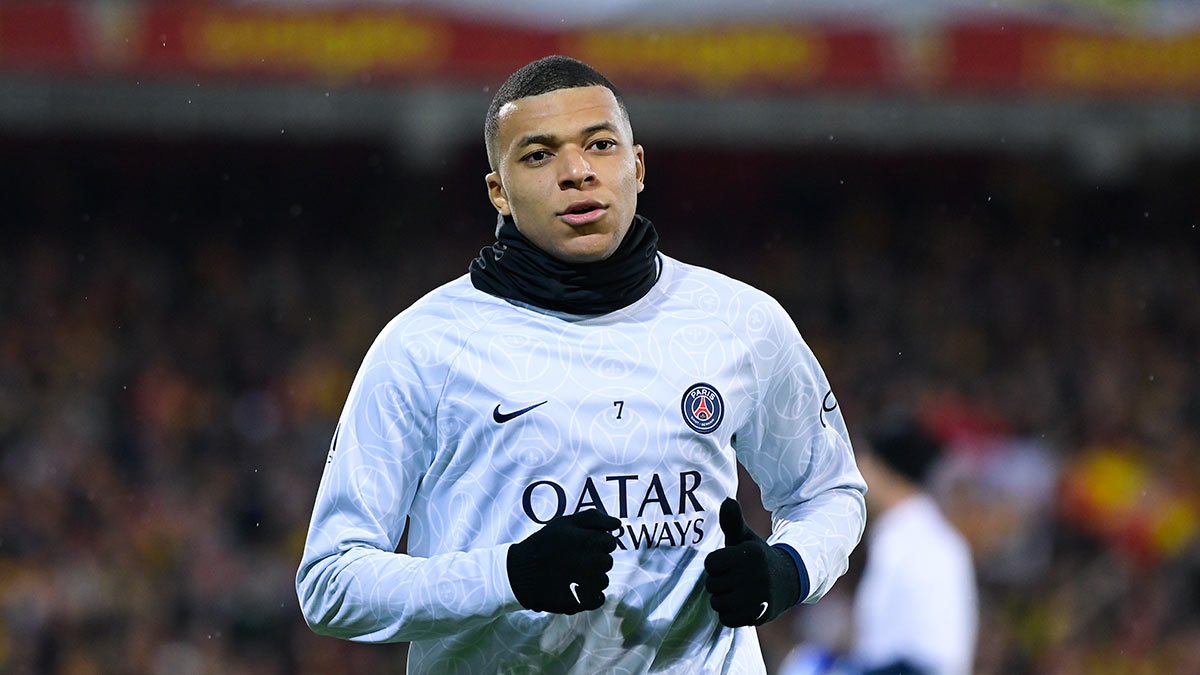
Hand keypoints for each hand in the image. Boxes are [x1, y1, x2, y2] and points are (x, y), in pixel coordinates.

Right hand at [507, 509, 620, 613]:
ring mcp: (588, 584)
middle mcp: (593, 562)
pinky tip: (573, 588)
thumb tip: (618, 524)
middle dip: (595, 560)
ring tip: (570, 574)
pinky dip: (589, 595)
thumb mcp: (566, 523)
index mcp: (591, 541)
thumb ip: (595, 518)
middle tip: (573, 560)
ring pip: (604, 581)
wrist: (520, 573)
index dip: (596, 543)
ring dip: (591, 578)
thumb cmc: (544, 544)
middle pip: (608, 562)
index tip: (580, 546)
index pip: (610, 543)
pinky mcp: (582, 602)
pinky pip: (598, 598)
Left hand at [704, 498, 800, 626]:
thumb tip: (726, 500)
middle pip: (712, 585)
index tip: (728, 562)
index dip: (715, 564)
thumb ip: (732, 522)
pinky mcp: (759, 616)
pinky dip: (730, 614)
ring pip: (717, 603)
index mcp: (750, 554)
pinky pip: (726, 619)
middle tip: (734, 578)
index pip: (710, 563)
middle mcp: (756, 576)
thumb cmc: (756, 558)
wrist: (787, 580)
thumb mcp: (745, 538)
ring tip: (737, 591)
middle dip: (719, 582)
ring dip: (723, 599)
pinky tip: (741, 605)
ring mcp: (759, 598)